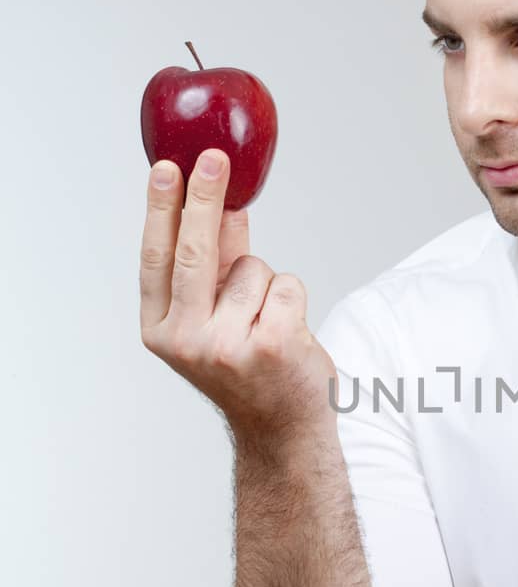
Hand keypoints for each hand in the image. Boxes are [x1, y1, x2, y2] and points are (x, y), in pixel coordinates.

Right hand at [139, 148, 338, 447]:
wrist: (281, 428)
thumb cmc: (247, 367)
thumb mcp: (214, 318)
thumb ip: (215, 264)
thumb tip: (221, 202)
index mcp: (161, 330)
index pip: (156, 258)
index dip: (162, 210)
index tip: (167, 168)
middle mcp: (187, 340)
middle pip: (196, 251)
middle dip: (206, 198)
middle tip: (215, 158)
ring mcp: (228, 345)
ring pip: (254, 268)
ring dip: (266, 283)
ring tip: (265, 323)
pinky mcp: (273, 345)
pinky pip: (287, 285)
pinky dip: (292, 298)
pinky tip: (287, 331)